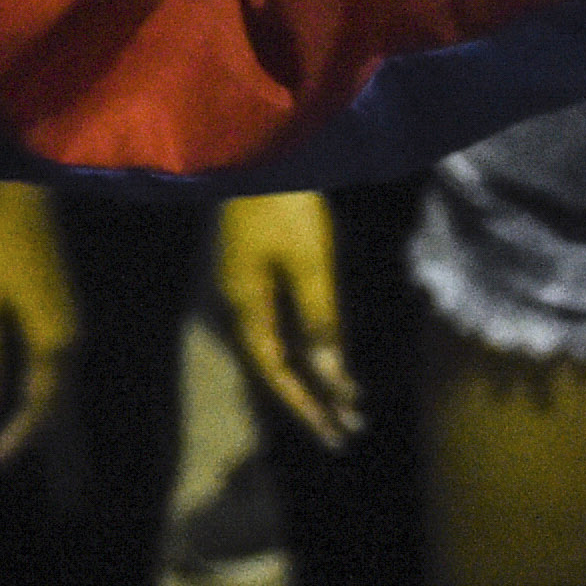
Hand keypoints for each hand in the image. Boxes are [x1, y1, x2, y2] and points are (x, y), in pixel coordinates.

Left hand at [0, 182, 79, 467]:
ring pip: (56, 386)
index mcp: (52, 339)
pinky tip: (21, 400)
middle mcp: (70, 339)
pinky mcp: (63, 317)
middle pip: (55, 400)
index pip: (39, 402)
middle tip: (8, 461)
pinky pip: (54, 367)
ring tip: (16, 443)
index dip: (18, 434)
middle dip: (33, 433)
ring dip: (37, 413)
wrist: (27, 202)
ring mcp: (70, 328)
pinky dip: (39, 390)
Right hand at [217, 190, 357, 444]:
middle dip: (313, 400)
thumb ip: (318, 322)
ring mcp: (243, 288)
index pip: (275, 371)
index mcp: (245, 306)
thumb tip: (330, 377)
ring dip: (312, 376)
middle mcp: (238, 305)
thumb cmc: (286, 207)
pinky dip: (305, 347)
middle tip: (347, 433)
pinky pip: (279, 325)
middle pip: (275, 366)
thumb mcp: (309, 265)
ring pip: (279, 348)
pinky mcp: (254, 273)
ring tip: (347, 404)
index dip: (305, 406)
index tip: (335, 433)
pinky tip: (327, 359)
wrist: (261, 152)